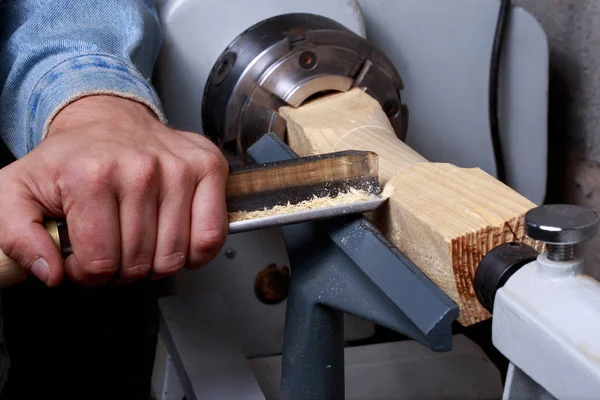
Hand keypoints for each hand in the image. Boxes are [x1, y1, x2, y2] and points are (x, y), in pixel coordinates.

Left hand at [0, 96, 228, 286]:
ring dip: (156, 261)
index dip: (88, 273)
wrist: (109, 120)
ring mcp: (179, 167)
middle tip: (114, 246)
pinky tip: (175, 238)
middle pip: (139, 264)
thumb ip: (15, 238)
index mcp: (91, 176)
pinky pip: (211, 237)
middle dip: (122, 268)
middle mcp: (141, 169)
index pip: (99, 262)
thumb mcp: (17, 192)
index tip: (84, 258)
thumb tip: (51, 271)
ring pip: (174, 257)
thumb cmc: (71, 160)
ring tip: (141, 239)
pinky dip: (195, 252)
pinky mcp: (208, 167)